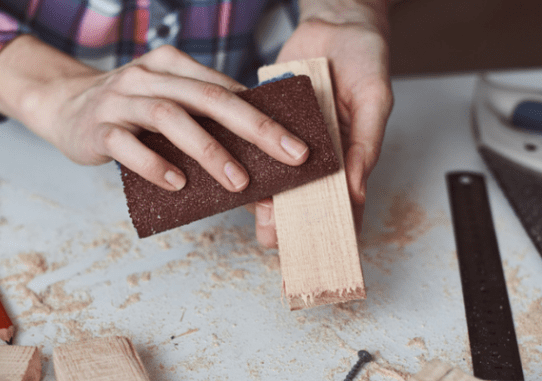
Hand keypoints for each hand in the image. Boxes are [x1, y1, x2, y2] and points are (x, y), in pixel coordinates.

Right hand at [0, 36, 309, 192]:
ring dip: (208, 150)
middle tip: (289, 156)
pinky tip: (178, 183)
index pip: (225, 89)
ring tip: (237, 181)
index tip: (297, 143)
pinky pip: (128, 144)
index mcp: (173, 66)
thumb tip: (258, 173)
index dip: (265, 115)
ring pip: (170, 118)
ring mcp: (121, 99)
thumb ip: (204, 129)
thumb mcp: (167, 108)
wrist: (64, 106)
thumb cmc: (130, 113)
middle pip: (207, 98)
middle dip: (254, 128)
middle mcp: (150, 76)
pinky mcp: (98, 127)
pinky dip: (155, 164)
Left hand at [253, 17, 393, 247]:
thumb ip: (365, 144)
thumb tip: (355, 190)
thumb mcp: (374, 100)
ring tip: (250, 211)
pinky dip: (245, 158)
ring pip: (274, 177)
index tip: (313, 251)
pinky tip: (232, 172)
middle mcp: (317, 153)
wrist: (335, 23)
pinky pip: (255, 144)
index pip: (342, 204)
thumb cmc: (365, 60)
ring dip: (263, 195)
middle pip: (301, 197)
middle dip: (286, 220)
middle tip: (271, 235)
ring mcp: (291, 139)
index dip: (329, 229)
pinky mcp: (268, 121)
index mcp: (348, 156)